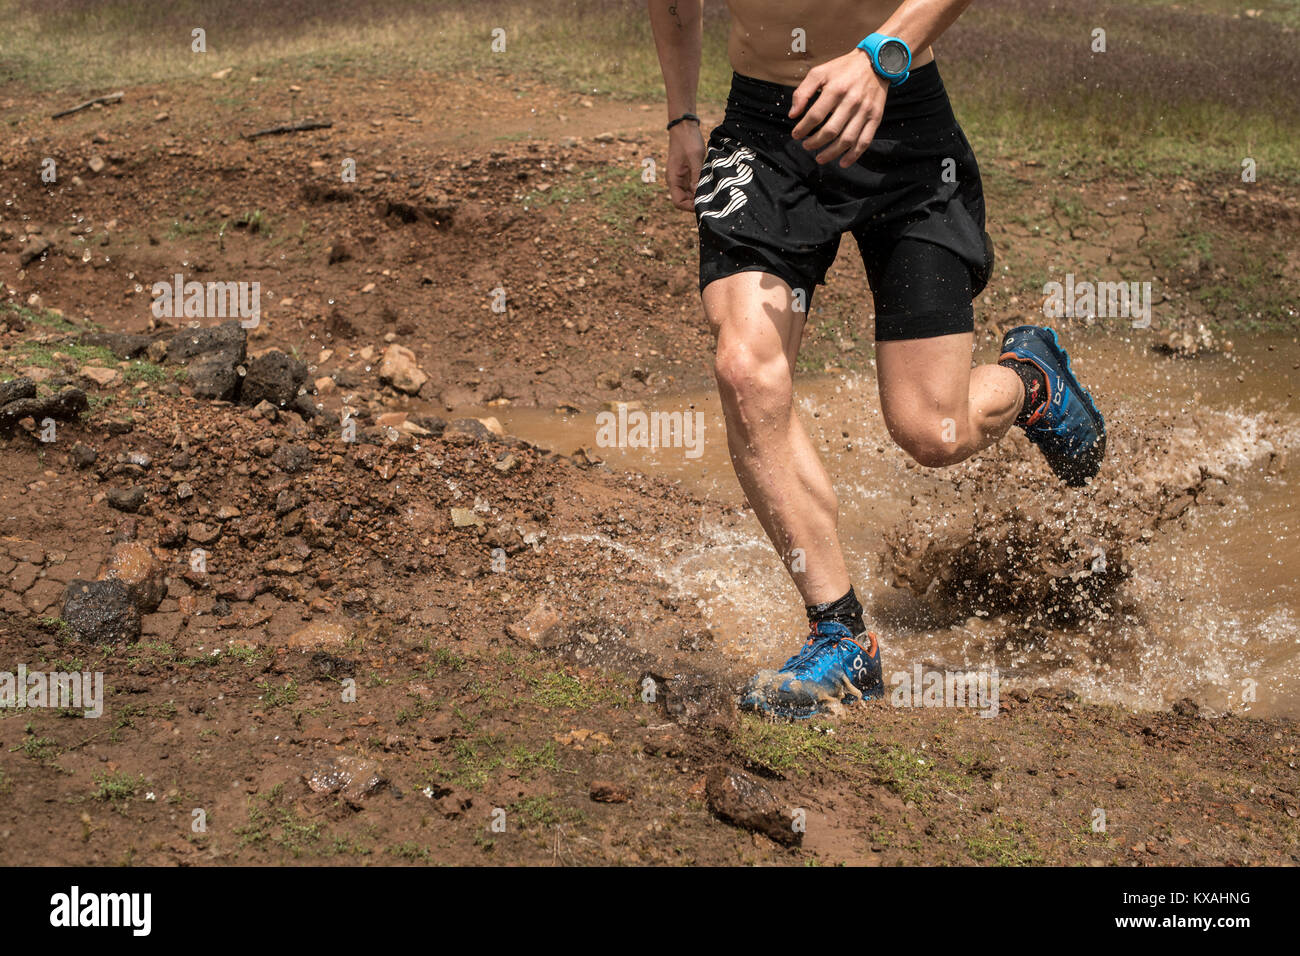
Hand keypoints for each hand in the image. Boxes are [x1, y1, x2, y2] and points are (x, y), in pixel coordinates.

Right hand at [666, 122, 704, 211]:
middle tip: (711, 202)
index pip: (678, 202)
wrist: (684, 126)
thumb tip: (699, 194)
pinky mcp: (686, 173)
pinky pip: (692, 186)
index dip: (689, 207)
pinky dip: (700, 188)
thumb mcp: (694, 158)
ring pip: (689, 194)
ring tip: (712, 195)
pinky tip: (710, 186)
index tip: (703, 205)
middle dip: (695, 203)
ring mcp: (680, 177)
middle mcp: (675, 180)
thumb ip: (696, 176)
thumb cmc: (688, 140)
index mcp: (673, 178)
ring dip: (698, 196)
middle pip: (683, 200)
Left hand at [790, 50, 889, 166]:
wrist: (876, 62)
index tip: (796, 134)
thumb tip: (793, 114)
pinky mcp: (876, 117)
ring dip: (831, 153)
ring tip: (820, 158)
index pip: (815, 116)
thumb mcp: (820, 72)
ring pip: (847, 139)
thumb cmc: (844, 68)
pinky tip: (843, 162)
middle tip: (806, 146)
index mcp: (836, 89)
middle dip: (815, 142)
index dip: (803, 128)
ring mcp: (865, 111)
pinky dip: (854, 155)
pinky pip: (865, 140)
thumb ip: (803, 92)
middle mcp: (851, 101)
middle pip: (830, 131)